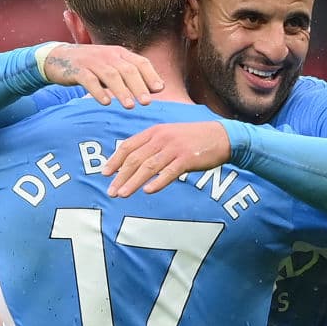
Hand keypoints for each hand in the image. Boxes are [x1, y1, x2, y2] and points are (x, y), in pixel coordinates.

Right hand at [43, 44, 163, 107]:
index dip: (150, 75)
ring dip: (121, 91)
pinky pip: (89, 80)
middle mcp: (108, 55)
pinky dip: (98, 91)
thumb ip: (134, 75)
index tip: (160, 89)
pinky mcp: (78, 70)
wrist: (60, 58)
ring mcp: (92, 61)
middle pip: (127, 70)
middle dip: (138, 86)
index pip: (139, 62)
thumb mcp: (114, 66)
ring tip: (130, 106)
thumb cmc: (93, 66)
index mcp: (120, 53)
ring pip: (110, 75)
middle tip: (147, 102)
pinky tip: (106, 102)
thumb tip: (159, 87)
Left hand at [103, 121, 231, 197]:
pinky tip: (147, 191)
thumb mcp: (170, 136)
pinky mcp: (187, 158)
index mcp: (155, 131)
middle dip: (120, 176)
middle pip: (135, 159)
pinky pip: (169, 172)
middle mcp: (162, 138)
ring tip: (122, 194)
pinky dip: (157, 182)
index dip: (115, 160)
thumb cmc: (194, 139)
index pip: (129, 146)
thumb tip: (134, 161)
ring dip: (133, 182)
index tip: (105, 173)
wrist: (221, 136)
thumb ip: (152, 146)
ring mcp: (174, 148)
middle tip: (111, 191)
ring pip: (148, 167)